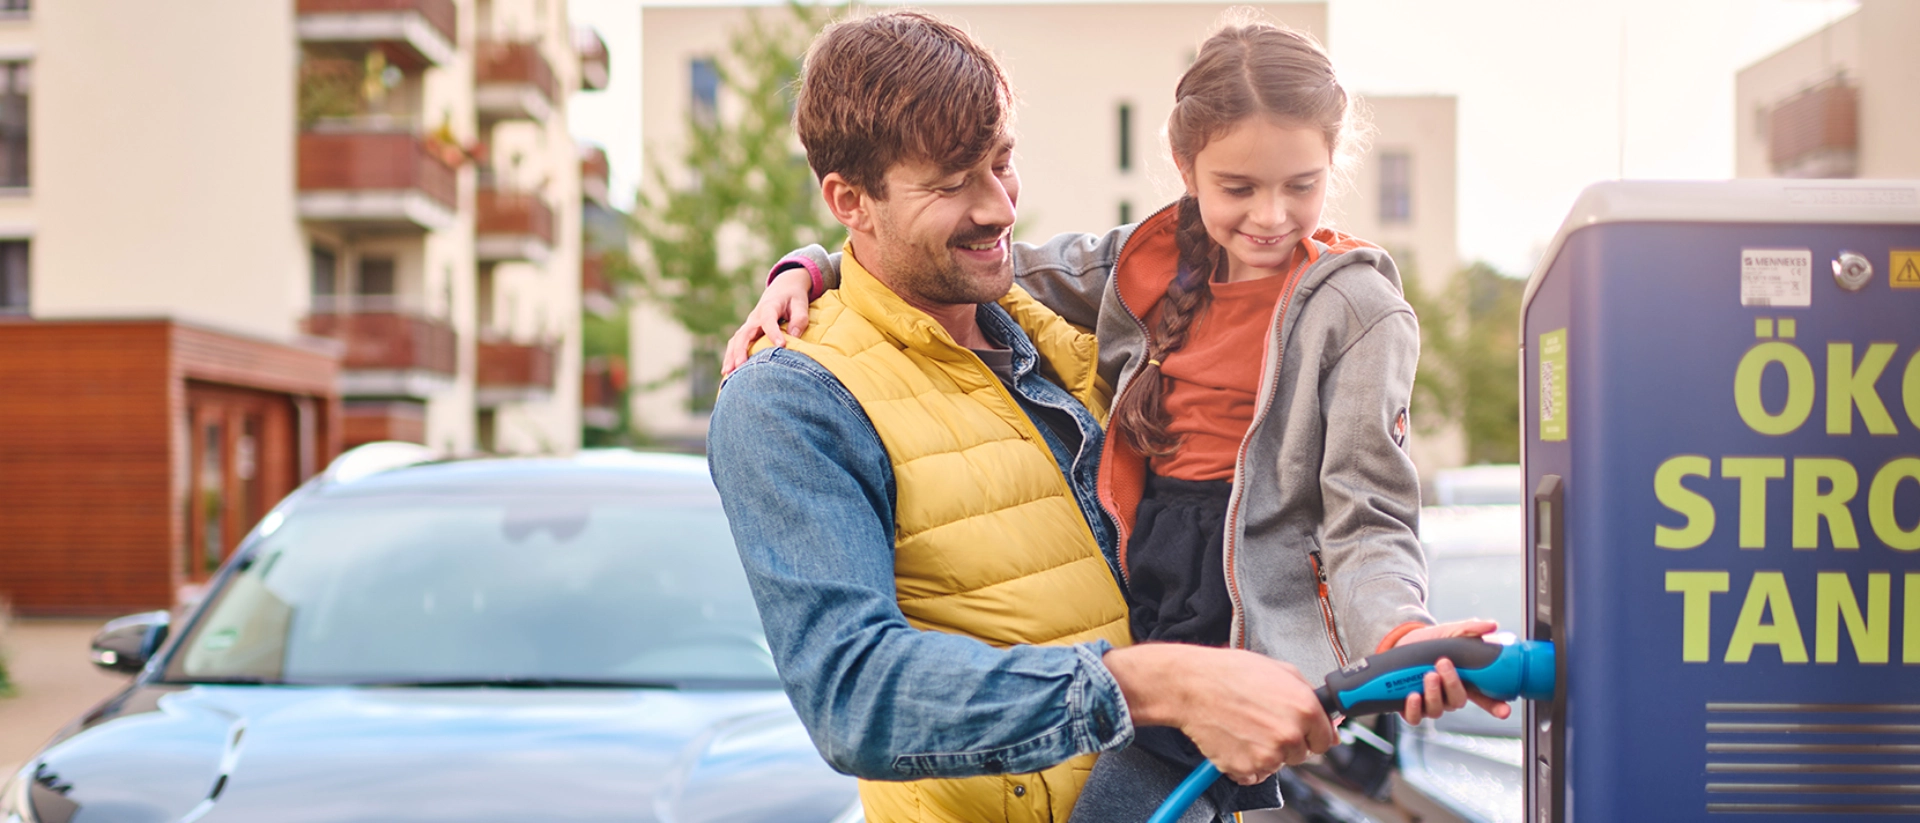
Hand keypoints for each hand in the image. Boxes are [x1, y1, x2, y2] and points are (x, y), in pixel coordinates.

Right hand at [722, 268, 814, 374]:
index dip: (774, 332)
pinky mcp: (748, 331)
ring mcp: (750, 324)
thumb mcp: (801, 303)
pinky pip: (736, 343)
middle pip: (744, 333)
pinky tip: (727, 372)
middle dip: (741, 350)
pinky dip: (731, 356)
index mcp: (769, 306)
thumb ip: (799, 319)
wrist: (783, 288)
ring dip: (731, 356)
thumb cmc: (793, 297)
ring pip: (736, 340)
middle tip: (740, 366)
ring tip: (728, 373)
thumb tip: (793, 337)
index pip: (768, 320)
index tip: (781, 346)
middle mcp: (755, 316)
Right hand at [1104, 644, 1336, 785]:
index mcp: (1304, 708)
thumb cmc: (1229, 674)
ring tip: (1245, 726)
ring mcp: (1268, 755)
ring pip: (1278, 764)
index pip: (1325, 739)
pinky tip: (1235, 738)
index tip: (1299, 729)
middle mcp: (1290, 734)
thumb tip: (1329, 723)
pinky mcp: (1246, 768)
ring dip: (1265, 752)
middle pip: (1301, 754)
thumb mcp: (1279, 670)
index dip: (1311, 733)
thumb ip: (1311, 696)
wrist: (1190, 686)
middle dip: (1287, 742)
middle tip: (1263, 721)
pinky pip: (1255, 774)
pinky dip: (1246, 762)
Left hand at [1393, 620, 1513, 723]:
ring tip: (1428, 675)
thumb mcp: (1449, 633)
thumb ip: (1470, 629)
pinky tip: (1413, 695)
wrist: (1400, 644)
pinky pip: (1415, 718)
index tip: (1505, 711)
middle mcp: (1448, 696)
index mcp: (1464, 682)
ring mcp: (1430, 703)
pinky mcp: (1410, 709)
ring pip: (1437, 710)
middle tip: (1443, 664)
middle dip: (1452, 684)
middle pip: (1458, 701)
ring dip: (1433, 693)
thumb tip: (1491, 625)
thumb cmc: (1429, 642)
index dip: (1496, 707)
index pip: (1485, 699)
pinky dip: (1414, 709)